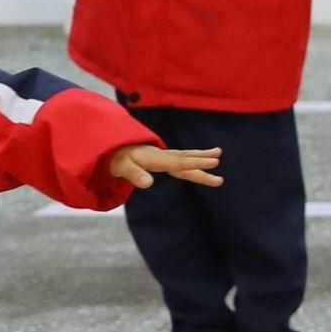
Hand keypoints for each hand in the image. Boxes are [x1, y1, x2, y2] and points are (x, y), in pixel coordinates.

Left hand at [102, 144, 224, 191]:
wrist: (111, 147)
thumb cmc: (116, 159)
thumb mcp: (121, 168)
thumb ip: (134, 175)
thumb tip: (148, 184)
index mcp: (156, 159)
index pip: (179, 163)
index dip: (196, 163)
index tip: (214, 163)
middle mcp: (162, 155)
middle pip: (185, 159)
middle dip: (202, 161)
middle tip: (219, 161)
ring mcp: (163, 155)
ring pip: (185, 156)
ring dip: (201, 156)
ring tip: (219, 153)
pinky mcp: (162, 158)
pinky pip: (181, 157)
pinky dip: (193, 156)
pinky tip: (201, 157)